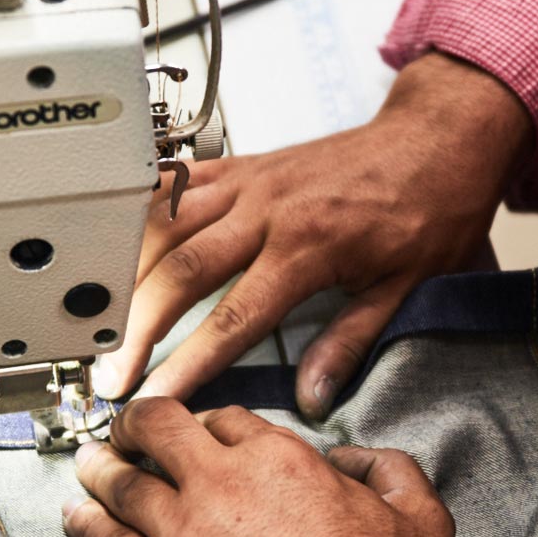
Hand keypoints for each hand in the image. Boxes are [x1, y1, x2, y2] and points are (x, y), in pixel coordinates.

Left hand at [64, 400, 537, 536]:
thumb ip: (386, 466)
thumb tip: (350, 458)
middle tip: (131, 427)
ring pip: (124, 482)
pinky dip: (86, 523)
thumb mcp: (418, 512)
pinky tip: (76, 514)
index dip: (209, 423)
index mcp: (284, 460)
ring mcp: (188, 535)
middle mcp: (227, 485)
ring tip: (90, 461)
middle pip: (162, 429)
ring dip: (102, 465)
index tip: (200, 433)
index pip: (226, 419)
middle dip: (142, 422)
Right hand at [95, 53, 532, 417]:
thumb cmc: (429, 208)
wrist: (438, 140)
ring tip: (98, 317)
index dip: (188, 362)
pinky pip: (179, 183)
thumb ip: (349, 342)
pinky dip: (144, 211)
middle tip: (108, 369)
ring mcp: (252, 182)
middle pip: (182, 270)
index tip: (154, 396)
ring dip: (126, 272)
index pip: (233, 317)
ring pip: (166, 223)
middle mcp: (268, 210)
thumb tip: (314, 395)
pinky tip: (121, 238)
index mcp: (308, 246)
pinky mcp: (246, 164)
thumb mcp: (403, 287)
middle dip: (137, 325)